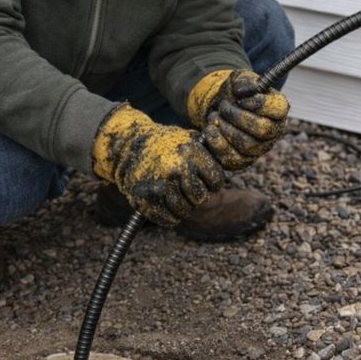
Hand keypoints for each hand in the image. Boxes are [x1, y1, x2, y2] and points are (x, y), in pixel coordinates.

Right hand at [92, 105, 224, 224]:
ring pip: (185, 211)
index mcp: (190, 153)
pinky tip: (167, 205)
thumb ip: (209, 152)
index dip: (212, 183)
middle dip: (197, 196)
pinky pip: (168, 219)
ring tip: (176, 195)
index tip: (204, 180)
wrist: (128, 146)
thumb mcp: (189, 139)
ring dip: (183, 207)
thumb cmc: (165, 144)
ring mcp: (159, 185)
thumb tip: (232, 160)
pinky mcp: (145, 199)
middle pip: (200, 198)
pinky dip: (170, 217)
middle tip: (188, 189)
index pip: (216, 181)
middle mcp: (176, 169)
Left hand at [187, 69, 289, 170]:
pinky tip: (210, 129)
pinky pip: (233, 158)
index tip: (242, 99)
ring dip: (226, 129)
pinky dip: (218, 143)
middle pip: (262, 129)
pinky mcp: (243, 160)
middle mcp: (273, 131)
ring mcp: (259, 148)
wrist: (220, 109)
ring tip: (215, 116)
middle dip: (238, 117)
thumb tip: (242, 91)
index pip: (279, 109)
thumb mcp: (239, 80)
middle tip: (224, 106)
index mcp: (277, 109)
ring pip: (247, 145)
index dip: (260, 104)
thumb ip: (243, 81)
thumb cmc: (235, 94)